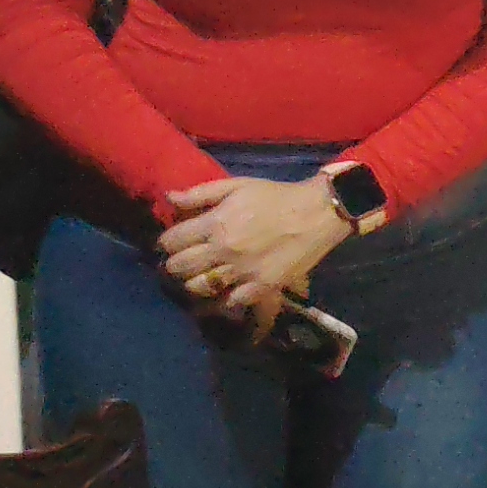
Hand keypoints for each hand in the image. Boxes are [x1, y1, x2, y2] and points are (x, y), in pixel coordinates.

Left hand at [159, 174, 352, 323]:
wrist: (318, 214)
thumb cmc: (276, 196)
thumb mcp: (237, 185)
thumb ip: (200, 193)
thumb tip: (169, 198)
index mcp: (215, 223)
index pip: (171, 241)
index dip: (168, 241)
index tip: (175, 241)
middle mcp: (223, 251)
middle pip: (178, 267)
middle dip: (175, 263)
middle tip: (184, 260)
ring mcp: (241, 272)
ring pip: (198, 287)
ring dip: (194, 282)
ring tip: (201, 276)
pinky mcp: (260, 287)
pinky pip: (229, 302)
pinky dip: (222, 298)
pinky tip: (225, 290)